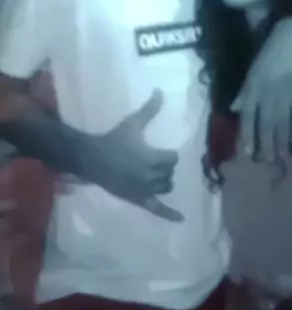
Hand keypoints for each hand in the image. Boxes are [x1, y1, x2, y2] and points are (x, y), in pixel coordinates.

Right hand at [81, 90, 182, 221]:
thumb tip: (160, 91)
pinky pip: (156, 209)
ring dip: (164, 181)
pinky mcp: (137, 199)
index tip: (163, 151)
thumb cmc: (113, 139)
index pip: (173, 158)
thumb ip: (149, 109)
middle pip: (170, 173)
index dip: (169, 155)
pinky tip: (182, 218)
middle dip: (165, 167)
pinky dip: (170, 214)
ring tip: (156, 175)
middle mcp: (151, 176)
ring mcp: (144, 189)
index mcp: (152, 157)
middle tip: (155, 161)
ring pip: (165, 187)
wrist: (91, 158)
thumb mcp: (133, 123)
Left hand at [231, 16, 291, 160]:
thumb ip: (246, 89)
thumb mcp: (256, 66)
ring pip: (282, 121)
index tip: (248, 151)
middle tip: (266, 160)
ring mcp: (287, 92)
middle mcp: (269, 91)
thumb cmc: (275, 48)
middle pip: (266, 122)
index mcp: (255, 84)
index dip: (248, 133)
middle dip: (265, 142)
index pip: (249, 114)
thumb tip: (235, 107)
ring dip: (280, 140)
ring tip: (280, 155)